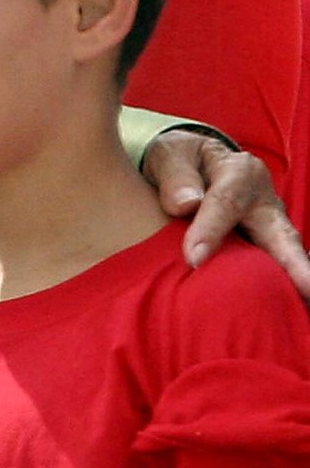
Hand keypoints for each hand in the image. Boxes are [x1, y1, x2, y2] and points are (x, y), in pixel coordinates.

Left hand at [141, 132, 309, 299]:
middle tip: (308, 288)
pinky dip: (283, 287)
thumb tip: (185, 204)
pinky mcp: (266, 244)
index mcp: (241, 172)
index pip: (227, 203)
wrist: (190, 164)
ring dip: (295, 280)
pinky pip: (275, 267)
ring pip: (285, 254)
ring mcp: (270, 225)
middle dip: (296, 264)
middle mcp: (264, 201)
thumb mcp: (170, 157)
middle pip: (281, 235)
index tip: (193, 259)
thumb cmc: (180, 161)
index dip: (211, 231)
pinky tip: (291, 310)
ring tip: (303, 307)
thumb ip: (176, 177)